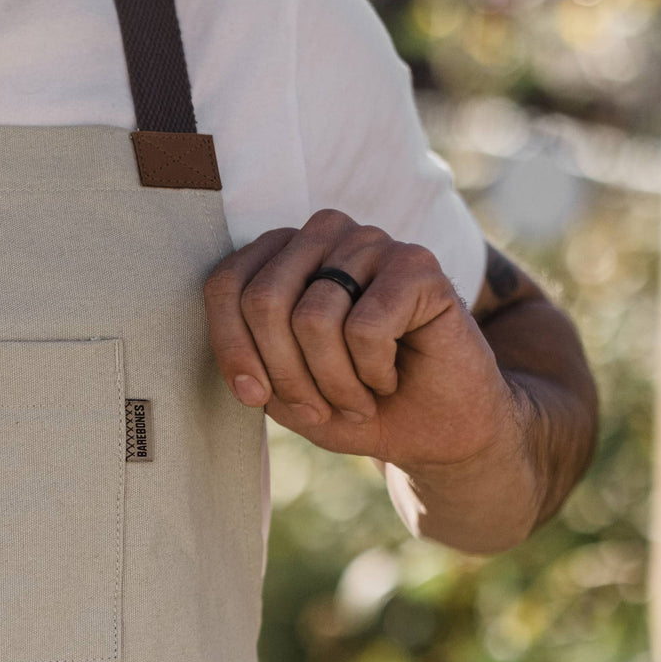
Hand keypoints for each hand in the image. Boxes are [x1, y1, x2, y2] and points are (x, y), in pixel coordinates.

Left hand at [203, 209, 518, 469]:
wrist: (434, 427)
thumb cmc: (352, 401)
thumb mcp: (283, 391)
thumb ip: (250, 364)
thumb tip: (242, 376)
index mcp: (281, 253)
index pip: (226, 286)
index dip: (232, 349)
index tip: (255, 396)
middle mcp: (323, 235)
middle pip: (264, 301)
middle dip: (285, 375)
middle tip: (317, 410)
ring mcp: (371, 242)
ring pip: (313, 318)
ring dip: (333, 383)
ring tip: (356, 400)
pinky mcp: (417, 264)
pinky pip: (365, 327)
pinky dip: (372, 372)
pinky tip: (388, 377)